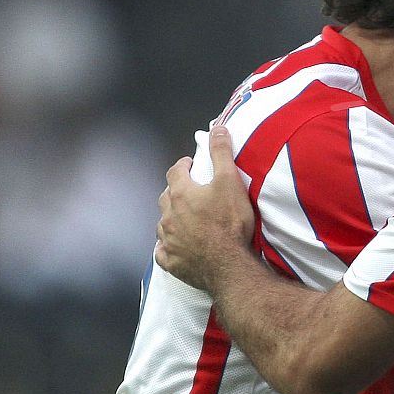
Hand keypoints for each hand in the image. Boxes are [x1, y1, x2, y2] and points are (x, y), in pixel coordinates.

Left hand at [155, 123, 254, 291]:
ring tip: (186, 220)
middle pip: (166, 197)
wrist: (228, 265)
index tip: (191, 165)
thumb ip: (222, 154)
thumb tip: (217, 127)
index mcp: (181, 194)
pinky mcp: (171, 261)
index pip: (175, 172)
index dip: (183, 166)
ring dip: (172, 219)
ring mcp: (168, 240)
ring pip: (163, 224)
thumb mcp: (230, 182)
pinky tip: (174, 247)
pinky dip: (168, 247)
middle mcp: (168, 215)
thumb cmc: (230, 222)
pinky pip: (163, 251)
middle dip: (176, 192)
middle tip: (191, 192)